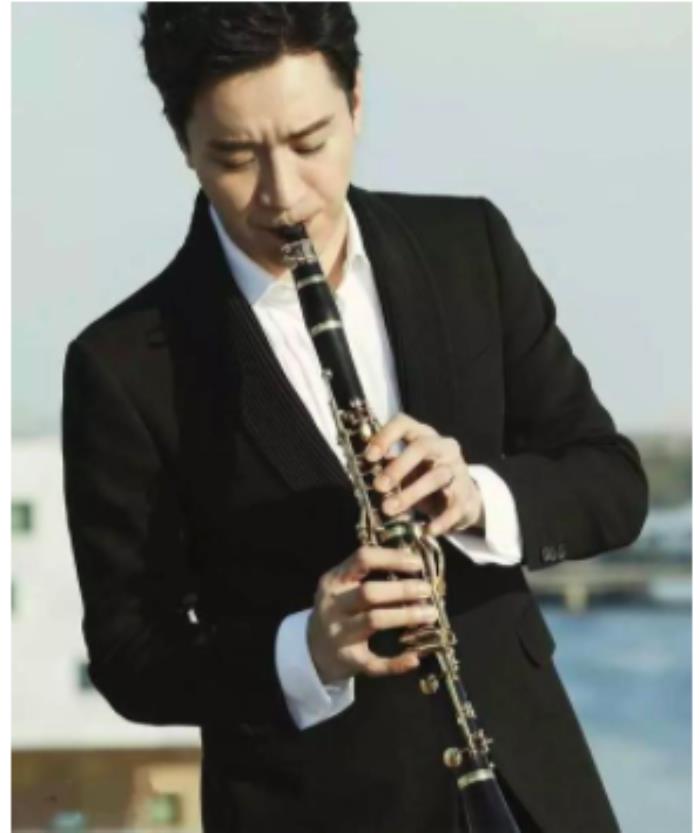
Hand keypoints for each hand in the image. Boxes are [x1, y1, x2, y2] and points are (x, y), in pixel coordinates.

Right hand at [307, 546, 438, 684]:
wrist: (314, 648)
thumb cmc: (340, 609)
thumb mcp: (344, 585)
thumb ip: (371, 572)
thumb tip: (415, 560)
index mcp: (334, 580)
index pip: (362, 559)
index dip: (392, 558)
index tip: (417, 563)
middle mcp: (333, 605)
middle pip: (368, 592)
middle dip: (402, 589)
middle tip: (427, 590)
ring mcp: (339, 634)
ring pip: (373, 621)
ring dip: (406, 615)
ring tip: (430, 613)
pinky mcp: (348, 660)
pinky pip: (374, 663)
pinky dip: (396, 662)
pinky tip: (416, 657)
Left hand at [365, 413, 484, 536]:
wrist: (461, 499)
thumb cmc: (424, 478)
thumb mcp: (405, 469)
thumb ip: (385, 465)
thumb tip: (360, 466)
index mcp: (423, 435)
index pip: (404, 423)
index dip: (385, 436)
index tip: (369, 456)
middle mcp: (444, 447)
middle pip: (422, 447)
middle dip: (398, 467)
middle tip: (378, 486)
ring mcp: (458, 469)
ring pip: (436, 476)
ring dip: (410, 494)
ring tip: (389, 509)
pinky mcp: (466, 495)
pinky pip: (453, 507)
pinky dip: (439, 520)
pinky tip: (426, 530)